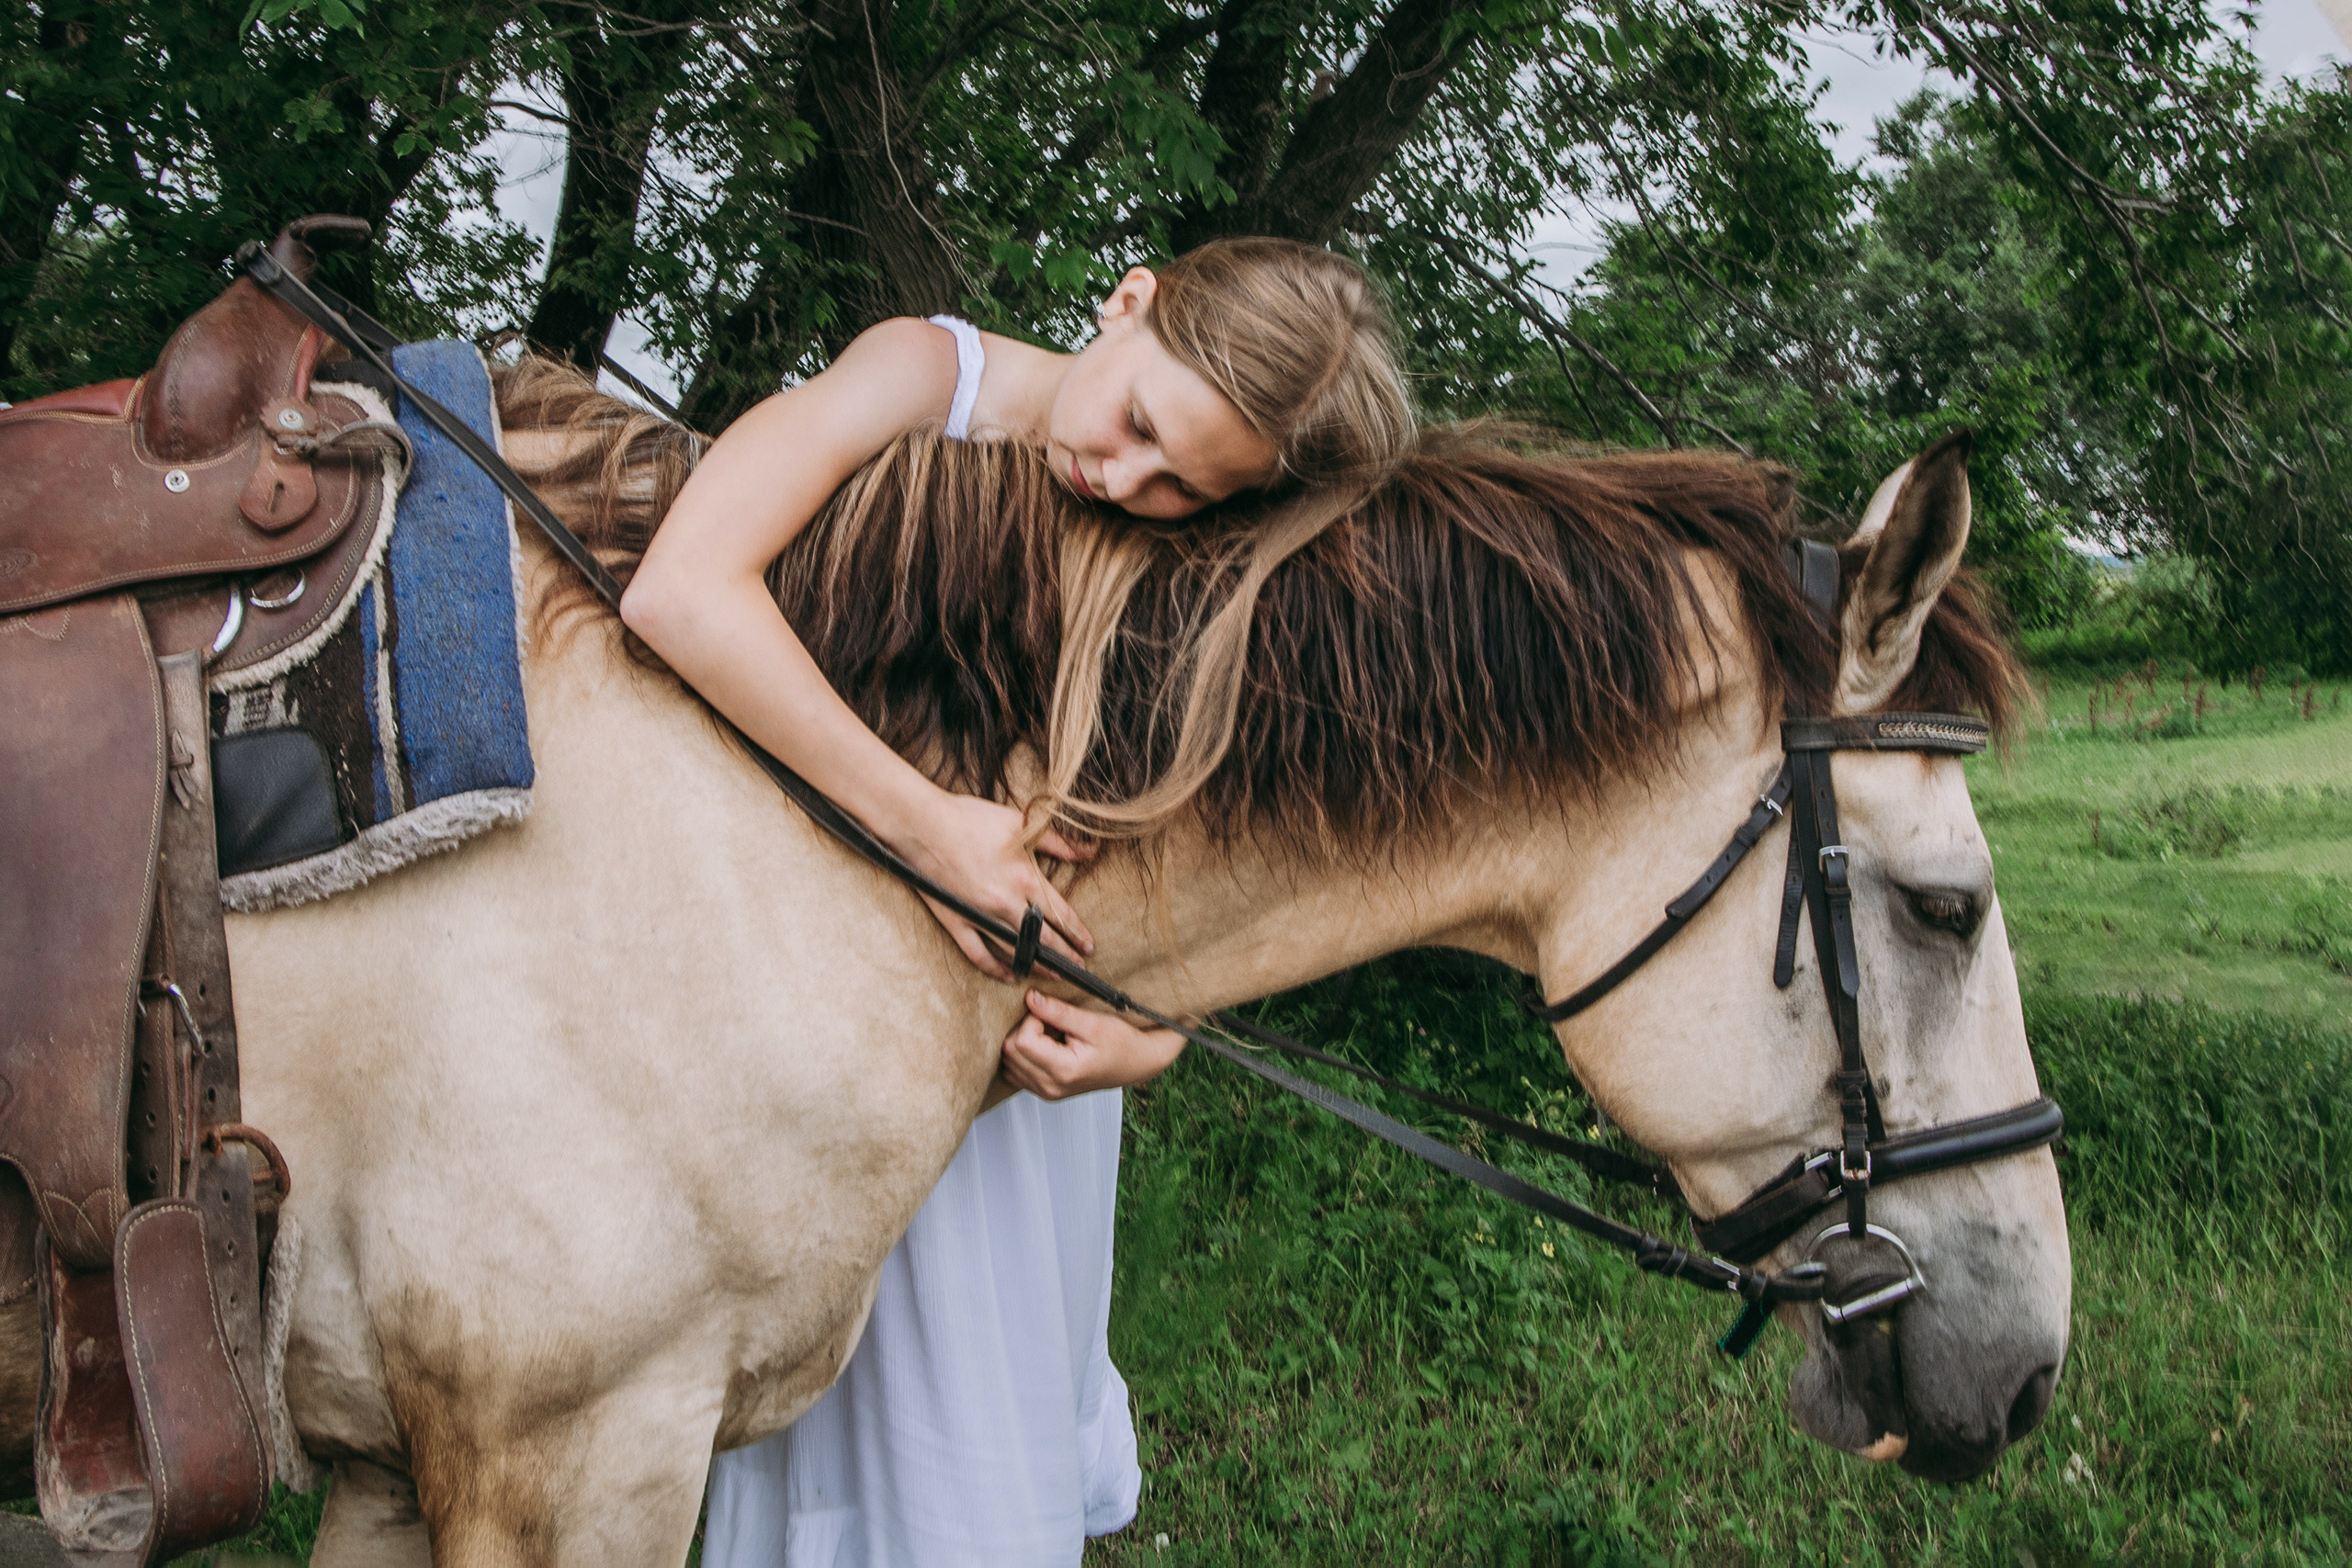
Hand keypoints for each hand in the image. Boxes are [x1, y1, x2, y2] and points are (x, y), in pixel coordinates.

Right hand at [898, 790, 1094, 978]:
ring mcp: (980, 916)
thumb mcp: (1020, 824)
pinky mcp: (957, 922)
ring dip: (1037, 965)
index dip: (1078, 933)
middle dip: (1065, 957)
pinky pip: (978, 954)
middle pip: (1043, 938)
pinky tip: (1010, 975)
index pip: (1060, 915)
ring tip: (1053, 975)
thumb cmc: (971, 819)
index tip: (1089, 947)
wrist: (923, 824)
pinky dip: (996, 968)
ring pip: (1016, 950)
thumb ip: (1058, 843)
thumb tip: (1089, 851)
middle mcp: (1006, 903)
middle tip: (1080, 970)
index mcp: (1025, 879)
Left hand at [1000, 991, 1185, 1099]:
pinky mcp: (1044, 1091)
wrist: (1137, 1063)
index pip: (1021, 1041)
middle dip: (1025, 1029)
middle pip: (1010, 1051)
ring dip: (1023, 1042)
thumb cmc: (1122, 1044)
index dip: (1032, 1020)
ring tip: (1051, 1035)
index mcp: (1063, 1071)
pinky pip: (1016, 1071)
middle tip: (1052, 1023)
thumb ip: (1059, 1012)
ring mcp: (1045, 1092)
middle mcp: (1050, 1087)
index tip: (1052, 1015)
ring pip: (1008, 1061)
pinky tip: (1046, 1046)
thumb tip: (1031, 998)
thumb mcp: (1093, 1022)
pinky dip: (1024, 1055)